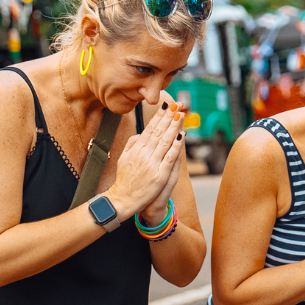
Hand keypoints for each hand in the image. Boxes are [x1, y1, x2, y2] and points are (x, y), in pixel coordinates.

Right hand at [107, 99, 184, 220]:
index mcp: (136, 149)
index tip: (167, 105)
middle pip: (159, 132)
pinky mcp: (160, 176)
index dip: (159, 116)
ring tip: (180, 115)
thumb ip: (132, 144)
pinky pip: (170, 158)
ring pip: (165, 142)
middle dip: (169, 117)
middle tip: (177, 105)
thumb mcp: (123, 158)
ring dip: (174, 127)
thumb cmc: (124, 179)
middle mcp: (144, 154)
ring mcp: (152, 165)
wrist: (122, 200)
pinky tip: (181, 136)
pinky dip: (176, 146)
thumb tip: (141, 132)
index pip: (150, 129)